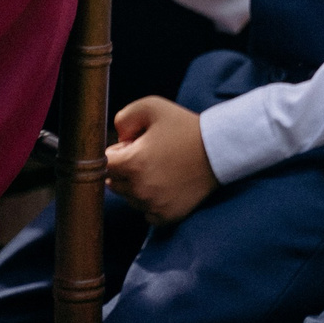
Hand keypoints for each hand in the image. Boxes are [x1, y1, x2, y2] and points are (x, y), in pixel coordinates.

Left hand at [103, 97, 217, 223]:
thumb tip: (117, 140)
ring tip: (161, 169)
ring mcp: (153, 205)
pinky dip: (151, 202)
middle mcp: (140, 189)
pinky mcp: (167, 216)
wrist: (219, 150)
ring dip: (137, 186)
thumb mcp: (152, 106)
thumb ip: (123, 118)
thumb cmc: (185, 127)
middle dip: (126, 169)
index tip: (132, 146)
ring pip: (130, 198)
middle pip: (114, 182)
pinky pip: (146, 213)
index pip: (103, 164)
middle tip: (150, 155)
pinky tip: (166, 186)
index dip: (116, 153)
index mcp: (132, 163)